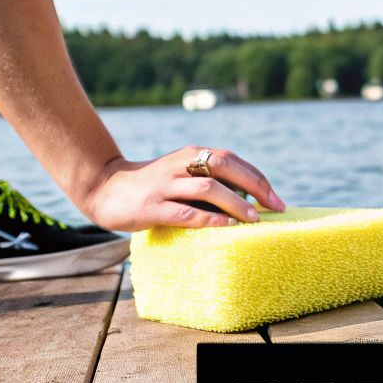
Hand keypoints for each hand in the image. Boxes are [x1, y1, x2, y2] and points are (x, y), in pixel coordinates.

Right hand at [79, 146, 285, 229]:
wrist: (104, 188)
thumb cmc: (152, 185)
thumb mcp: (181, 174)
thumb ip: (208, 180)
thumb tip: (249, 199)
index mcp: (191, 155)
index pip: (232, 160)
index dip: (258, 178)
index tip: (277, 199)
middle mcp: (180, 165)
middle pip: (225, 167)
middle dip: (256, 187)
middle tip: (276, 208)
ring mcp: (166, 185)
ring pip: (209, 189)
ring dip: (236, 204)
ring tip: (255, 220)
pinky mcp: (153, 206)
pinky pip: (186, 212)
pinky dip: (209, 219)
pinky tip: (226, 227)